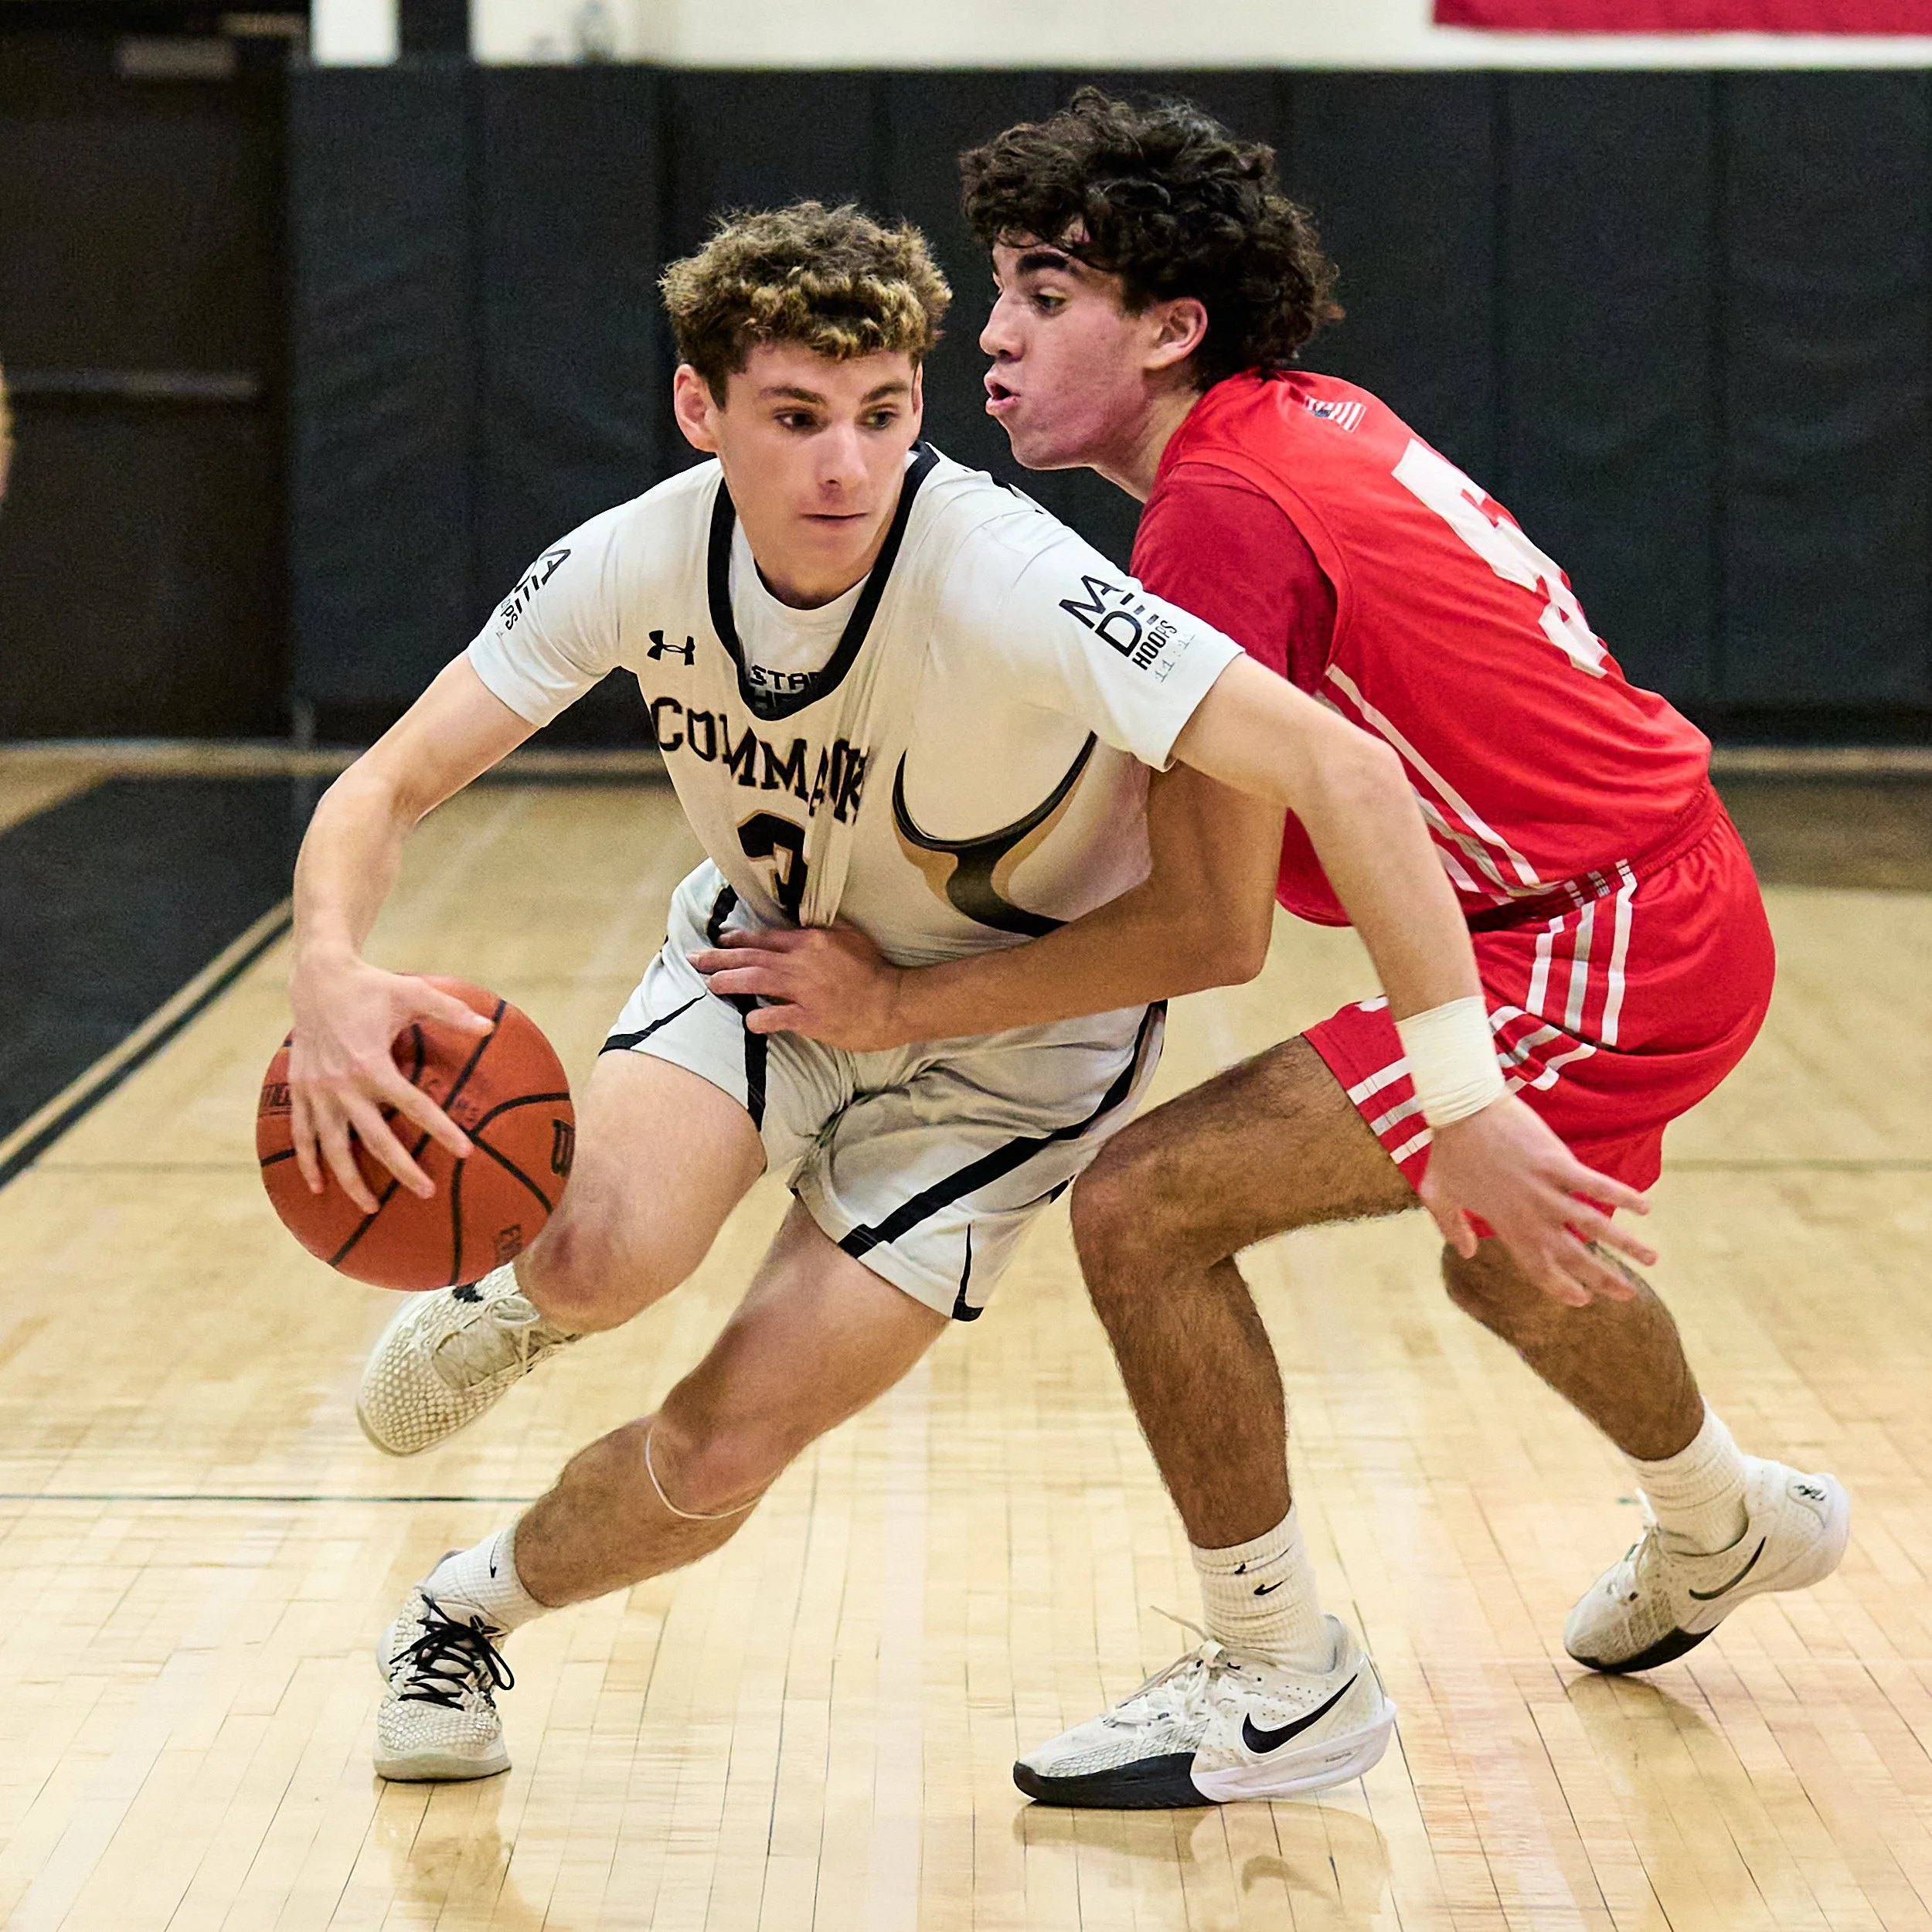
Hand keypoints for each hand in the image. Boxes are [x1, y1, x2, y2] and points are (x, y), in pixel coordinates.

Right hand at [286, 951, 491, 1211]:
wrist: (317, 977)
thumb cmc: (371, 986)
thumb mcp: (413, 993)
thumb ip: (452, 1011)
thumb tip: (491, 1028)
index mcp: (372, 1064)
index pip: (413, 1105)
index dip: (441, 1130)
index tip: (465, 1152)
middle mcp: (341, 1084)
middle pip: (374, 1139)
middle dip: (400, 1170)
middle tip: (427, 1193)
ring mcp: (316, 1091)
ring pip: (332, 1148)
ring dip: (350, 1180)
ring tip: (370, 1208)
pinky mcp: (298, 1090)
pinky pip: (300, 1134)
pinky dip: (307, 1162)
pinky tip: (317, 1187)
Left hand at [688, 926, 909, 1049]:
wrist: (896, 1001)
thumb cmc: (875, 970)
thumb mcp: (851, 938)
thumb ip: (823, 933)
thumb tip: (799, 928)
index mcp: (810, 941)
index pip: (765, 938)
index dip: (738, 940)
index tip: (720, 941)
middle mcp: (802, 962)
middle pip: (751, 957)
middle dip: (719, 958)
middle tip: (694, 959)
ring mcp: (805, 990)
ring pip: (756, 981)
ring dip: (729, 982)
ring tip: (710, 984)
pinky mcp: (811, 1017)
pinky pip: (777, 1017)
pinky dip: (760, 1019)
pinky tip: (749, 1022)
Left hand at [1418, 1093, 1657, 1306]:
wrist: (1460, 1108)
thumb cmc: (1448, 1149)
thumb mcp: (1438, 1195)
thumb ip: (1452, 1228)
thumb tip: (1466, 1253)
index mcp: (1505, 1226)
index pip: (1538, 1268)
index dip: (1561, 1287)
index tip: (1582, 1300)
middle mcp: (1530, 1215)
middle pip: (1574, 1256)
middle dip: (1603, 1279)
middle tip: (1628, 1295)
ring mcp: (1546, 1189)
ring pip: (1594, 1226)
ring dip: (1625, 1245)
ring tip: (1653, 1259)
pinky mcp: (1557, 1162)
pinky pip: (1597, 1185)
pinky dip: (1623, 1196)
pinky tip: (1646, 1207)